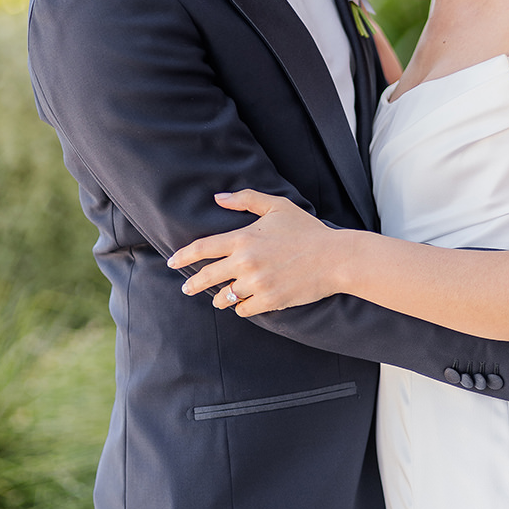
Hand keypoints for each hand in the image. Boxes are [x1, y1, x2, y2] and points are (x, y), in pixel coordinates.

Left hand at [167, 189, 346, 314]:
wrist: (335, 258)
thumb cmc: (307, 230)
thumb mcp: (278, 207)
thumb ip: (246, 200)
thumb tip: (219, 198)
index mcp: (244, 238)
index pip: (203, 248)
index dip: (183, 256)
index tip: (172, 261)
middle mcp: (246, 262)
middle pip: (206, 277)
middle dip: (193, 285)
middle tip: (187, 288)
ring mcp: (257, 283)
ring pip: (224, 297)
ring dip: (220, 298)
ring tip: (220, 298)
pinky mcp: (269, 300)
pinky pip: (243, 310)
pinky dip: (241, 307)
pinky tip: (244, 303)